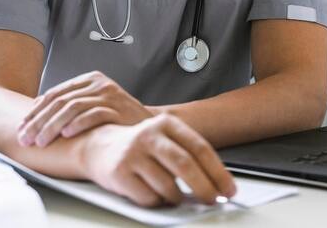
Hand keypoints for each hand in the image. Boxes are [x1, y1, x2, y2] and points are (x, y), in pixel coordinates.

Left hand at [17, 71, 153, 146]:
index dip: (35, 112)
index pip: (54, 94)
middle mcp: (98, 84)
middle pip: (60, 101)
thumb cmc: (115, 120)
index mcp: (88, 79)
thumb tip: (34, 110)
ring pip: (73, 108)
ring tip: (41, 142)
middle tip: (25, 139)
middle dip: (39, 122)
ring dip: (53, 126)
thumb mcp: (91, 106)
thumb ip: (68, 104)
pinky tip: (66, 135)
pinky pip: (94, 114)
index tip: (21, 128)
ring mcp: (110, 95)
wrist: (149, 127)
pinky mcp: (120, 108)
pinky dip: (78, 124)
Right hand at [80, 114, 236, 207]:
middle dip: (204, 187)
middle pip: (185, 164)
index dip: (218, 172)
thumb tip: (218, 183)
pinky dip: (157, 202)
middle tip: (213, 201)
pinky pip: (148, 198)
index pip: (200, 147)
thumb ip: (189, 155)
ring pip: (167, 185)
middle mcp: (148, 135)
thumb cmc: (141, 147)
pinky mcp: (118, 172)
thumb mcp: (166, 140)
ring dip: (178, 198)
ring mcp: (132, 153)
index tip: (228, 190)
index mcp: (166, 124)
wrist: (98, 146)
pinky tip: (154, 195)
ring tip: (177, 197)